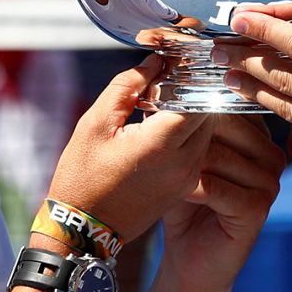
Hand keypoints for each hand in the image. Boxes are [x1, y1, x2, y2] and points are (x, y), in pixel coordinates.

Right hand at [48, 56, 214, 238]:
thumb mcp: (96, 123)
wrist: (83, 230)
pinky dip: (190, 134)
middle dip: (194, 91)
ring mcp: (188, 177)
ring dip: (193, 113)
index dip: (191, 74)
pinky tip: (164, 127)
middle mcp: (184, 162)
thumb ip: (128, 86)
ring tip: (165, 102)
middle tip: (172, 78)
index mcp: (162, 144)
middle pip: (209, 112)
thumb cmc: (83, 176)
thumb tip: (156, 62)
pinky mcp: (185, 187)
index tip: (176, 61)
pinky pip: (200, 151)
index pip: (199, 96)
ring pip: (208, 131)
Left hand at [160, 116, 285, 291]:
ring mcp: (269, 182)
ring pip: (220, 155)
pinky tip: (175, 192)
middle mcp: (271, 155)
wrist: (190, 259)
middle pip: (227, 125)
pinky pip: (218, 187)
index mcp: (257, 136)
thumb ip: (180, 125)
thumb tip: (160, 84)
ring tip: (161, 170)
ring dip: (184, 163)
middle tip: (154, 140)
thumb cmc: (185, 205)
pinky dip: (190, 188)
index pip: (229, 104)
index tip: (160, 107)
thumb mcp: (180, 158)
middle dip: (187, 133)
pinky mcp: (259, 209)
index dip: (193, 104)